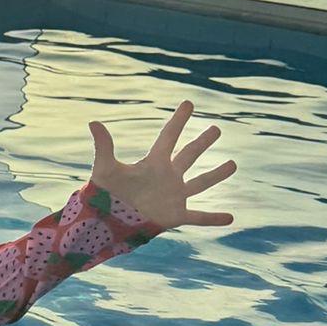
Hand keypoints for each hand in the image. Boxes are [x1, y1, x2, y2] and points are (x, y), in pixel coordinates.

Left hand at [87, 99, 235, 232]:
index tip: (188, 103)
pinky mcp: (175, 216)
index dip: (179, 120)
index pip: (169, 136)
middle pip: (189, 155)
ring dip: (216, 174)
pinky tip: (230, 218)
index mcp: (153, 163)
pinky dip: (214, 218)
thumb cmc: (104, 194)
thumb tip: (93, 122)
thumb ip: (103, 146)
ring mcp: (173, 196)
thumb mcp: (105, 168)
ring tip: (232, 164)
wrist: (107, 222)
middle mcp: (167, 176)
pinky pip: (199, 217)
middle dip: (202, 142)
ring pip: (200, 183)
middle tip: (216, 129)